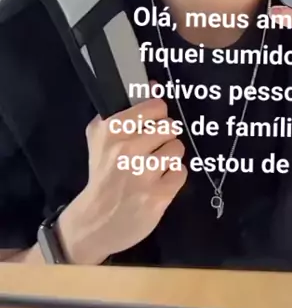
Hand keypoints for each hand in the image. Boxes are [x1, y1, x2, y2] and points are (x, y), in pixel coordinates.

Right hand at [58, 94, 186, 263]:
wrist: (94, 221)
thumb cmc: (102, 174)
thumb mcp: (101, 137)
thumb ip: (127, 109)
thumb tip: (154, 85)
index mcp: (112, 130)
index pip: (156, 107)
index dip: (157, 115)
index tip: (150, 125)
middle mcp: (127, 149)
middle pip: (170, 126)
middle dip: (164, 137)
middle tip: (152, 149)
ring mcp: (143, 173)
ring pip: (177, 148)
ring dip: (169, 158)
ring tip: (154, 167)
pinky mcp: (158, 195)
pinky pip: (181, 172)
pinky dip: (172, 178)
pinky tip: (157, 183)